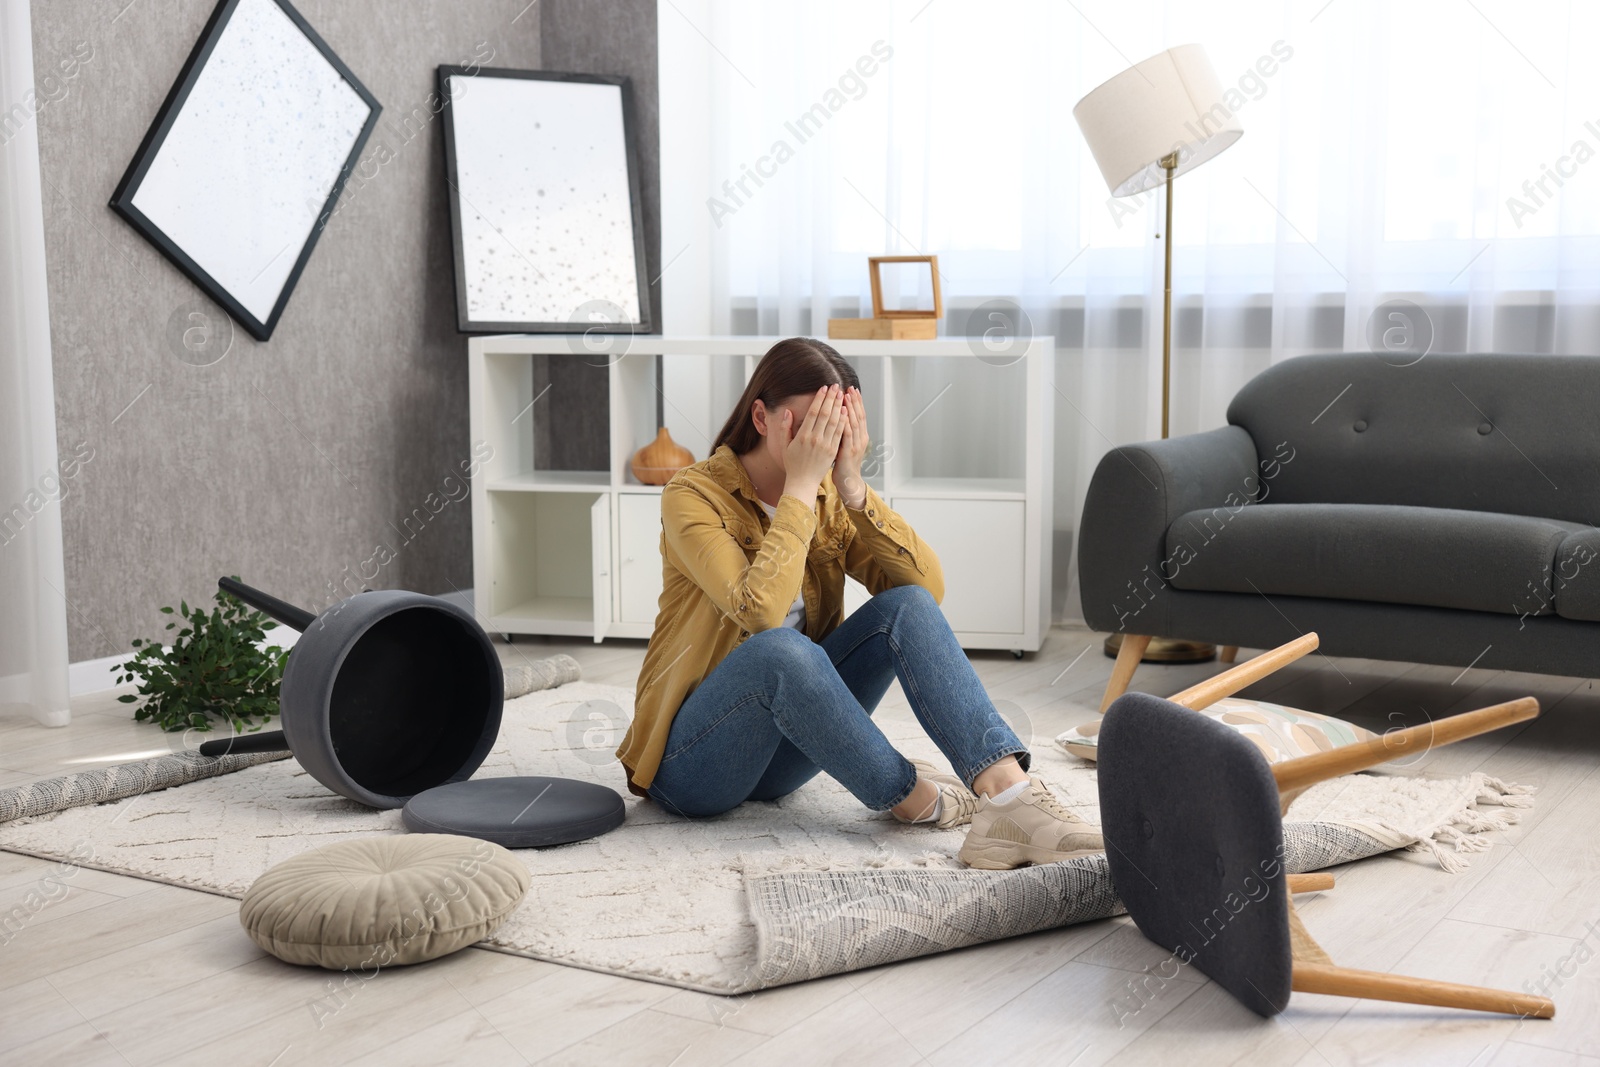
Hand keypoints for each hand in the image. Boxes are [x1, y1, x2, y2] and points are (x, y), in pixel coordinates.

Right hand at [781, 385, 845, 502]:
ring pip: (834, 422)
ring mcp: (825, 445)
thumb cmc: (793, 464)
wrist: (802, 482)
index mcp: (802, 436)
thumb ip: (785, 428)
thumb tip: (787, 412)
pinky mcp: (833, 451)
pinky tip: (846, 411)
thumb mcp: (784, 446)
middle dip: (831, 398)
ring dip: (839, 406)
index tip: (824, 388)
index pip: (813, 413)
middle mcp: (815, 439)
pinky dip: (843, 421)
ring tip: (842, 394)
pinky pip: (839, 433)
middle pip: (825, 414)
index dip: (819, 399)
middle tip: (836, 386)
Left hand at [833, 387, 868, 508]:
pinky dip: (846, 421)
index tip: (851, 389)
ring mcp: (856, 444)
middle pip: (858, 415)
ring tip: (846, 394)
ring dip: (850, 407)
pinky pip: (848, 434)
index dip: (856, 402)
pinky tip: (843, 412)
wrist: (847, 482)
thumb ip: (842, 431)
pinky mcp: (849, 451)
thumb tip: (838, 416)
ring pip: (854, 422)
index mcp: (859, 436)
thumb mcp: (844, 445)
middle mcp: (860, 438)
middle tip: (849, 387)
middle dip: (854, 400)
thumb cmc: (843, 464)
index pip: (858, 414)